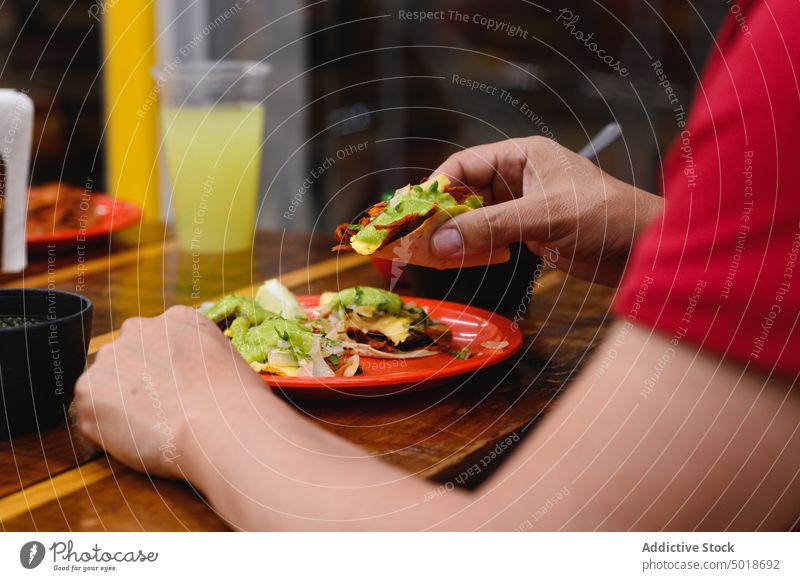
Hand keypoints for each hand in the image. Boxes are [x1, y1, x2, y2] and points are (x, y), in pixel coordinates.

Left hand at [74, 306, 269, 478]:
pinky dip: (108, 432)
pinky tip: (139, 439)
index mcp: (177, 319)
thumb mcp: (229, 359)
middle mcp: (138, 329)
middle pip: (128, 358)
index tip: (177, 391)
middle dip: (138, 383)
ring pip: (106, 385)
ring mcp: (109, 359)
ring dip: (120, 405)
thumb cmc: (237, 401)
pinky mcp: (88, 392)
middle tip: (161, 412)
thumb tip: (195, 376)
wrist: (218, 426)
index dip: (166, 371)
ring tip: (152, 429)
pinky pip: (93, 416)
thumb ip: (200, 356)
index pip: (160, 342)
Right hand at [430, 137, 662, 285]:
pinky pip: (489, 236)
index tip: (415, 216)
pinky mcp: (529, 231)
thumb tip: (439, 242)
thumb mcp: (545, 216)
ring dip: (454, 235)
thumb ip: (491, 227)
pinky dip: (473, 248)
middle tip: (416, 241)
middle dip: (442, 215)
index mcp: (522, 156)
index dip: (437, 189)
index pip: (465, 165)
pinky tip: (460, 261)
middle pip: (464, 191)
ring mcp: (522, 206)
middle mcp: (518, 177)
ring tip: (432, 256)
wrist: (648, 250)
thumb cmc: (606, 217)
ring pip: (474, 217)